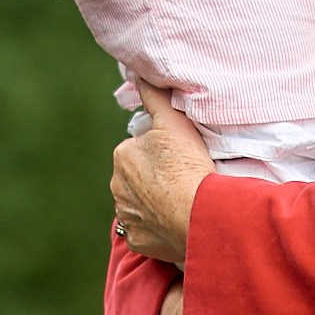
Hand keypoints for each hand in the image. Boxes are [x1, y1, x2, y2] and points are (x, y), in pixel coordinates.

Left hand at [110, 79, 213, 262]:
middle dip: (154, 177)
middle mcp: (117, 186)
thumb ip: (155, 96)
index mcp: (123, 155)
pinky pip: (146, 231)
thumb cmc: (187, 165)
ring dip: (155, 202)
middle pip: (138, 177)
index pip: (140, 148)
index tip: (180, 156)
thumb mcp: (174, 121)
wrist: (197, 215)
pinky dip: (158, 228)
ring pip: (140, 204)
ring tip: (182, 201)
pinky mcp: (138, 240)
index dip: (161, 151)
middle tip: (183, 178)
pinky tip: (176, 222)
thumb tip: (139, 74)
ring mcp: (126, 216)